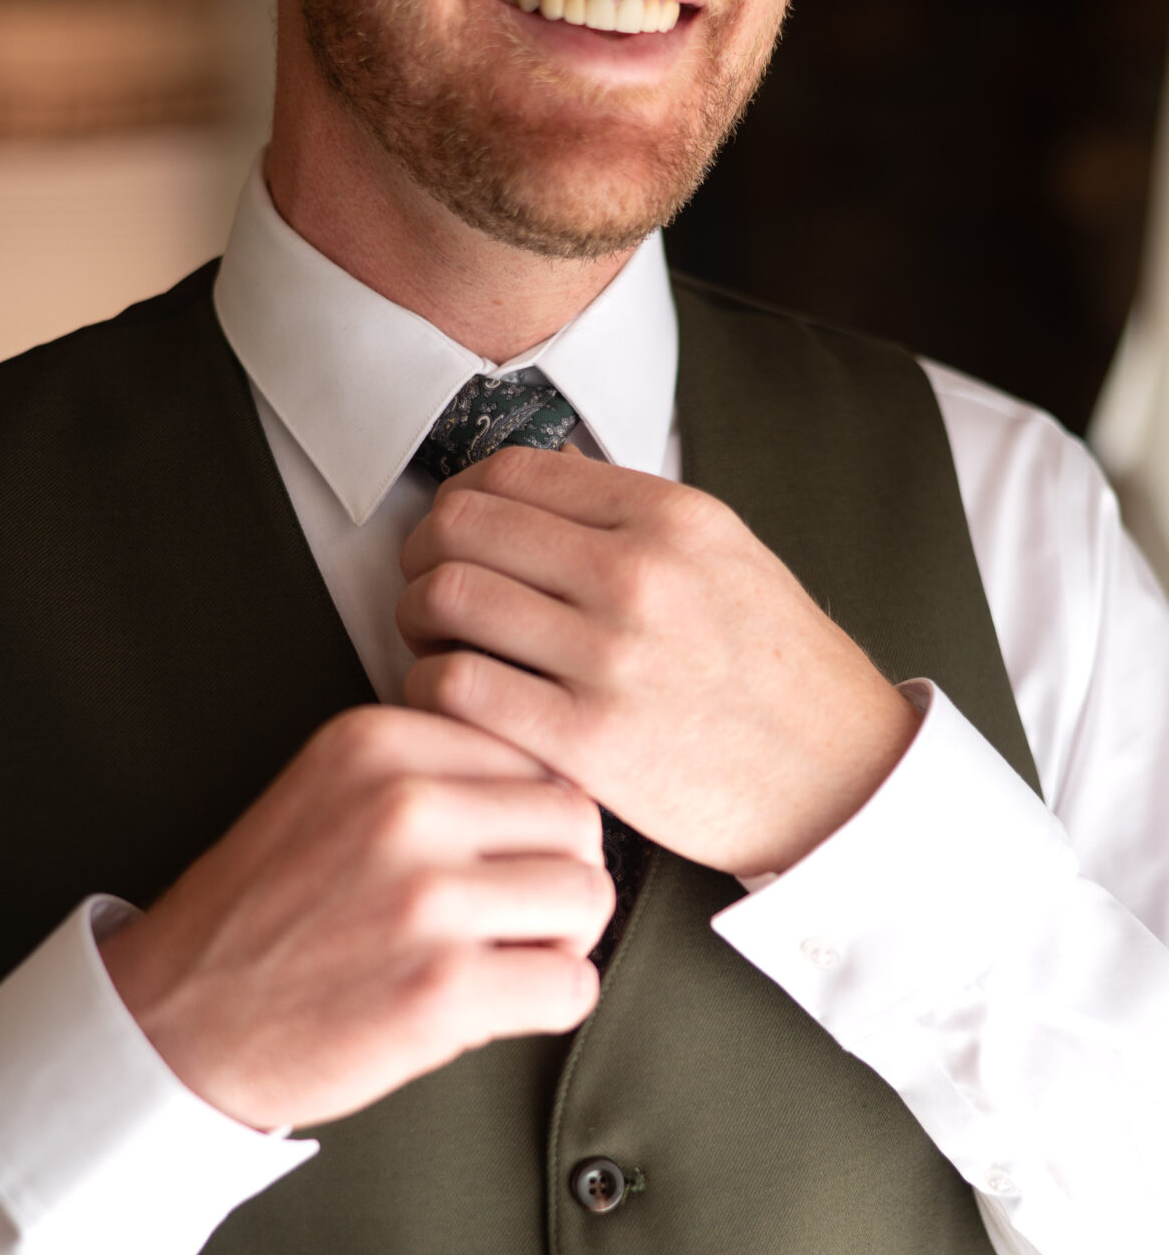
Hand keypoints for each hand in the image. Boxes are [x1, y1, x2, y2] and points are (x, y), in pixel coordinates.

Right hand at [100, 707, 611, 1129]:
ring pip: (589, 898)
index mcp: (378, 745)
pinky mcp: (442, 991)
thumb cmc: (264, 914)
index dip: (534, 816)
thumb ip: (434, 774)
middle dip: (563, 872)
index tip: (500, 857)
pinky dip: (553, 1001)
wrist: (174, 1019)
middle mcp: (406, 809)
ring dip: (564, 939)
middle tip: (521, 913)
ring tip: (507, 957)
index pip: (536, 754)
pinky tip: (499, 1003)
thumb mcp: (333, 793)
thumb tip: (556, 788)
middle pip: (578, 820)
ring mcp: (426, 900)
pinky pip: (573, 985)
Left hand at [398, 446, 919, 877]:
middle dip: (422, 555)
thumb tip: (541, 479)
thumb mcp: (728, 561)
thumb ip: (635, 518)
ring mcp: (611, 657)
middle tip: (428, 590)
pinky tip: (450, 702)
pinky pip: (454, 687)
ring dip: (415, 619)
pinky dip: (427, 688)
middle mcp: (639, 574)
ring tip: (434, 646)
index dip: (459, 499)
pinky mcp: (587, 741)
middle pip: (462, 526)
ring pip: (445, 597)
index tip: (457, 535)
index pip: (512, 471)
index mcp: (672, 519)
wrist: (839, 783)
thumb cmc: (779, 677)